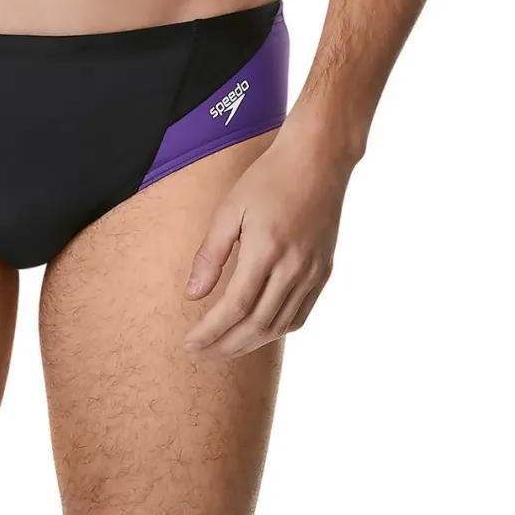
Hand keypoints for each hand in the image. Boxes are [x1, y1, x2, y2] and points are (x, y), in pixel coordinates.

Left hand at [183, 128, 349, 357]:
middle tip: (201, 353)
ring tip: (223, 348)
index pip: (235, 307)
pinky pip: (300, 315)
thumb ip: (210, 255)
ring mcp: (313, 272)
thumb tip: (192, 296)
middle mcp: (294, 267)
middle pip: (258, 325)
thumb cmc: (268, 180)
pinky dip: (276, 331)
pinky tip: (257, 332)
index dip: (211, 332)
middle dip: (226, 346)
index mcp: (267, 250)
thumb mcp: (230, 210)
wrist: (319, 160)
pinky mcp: (324, 272)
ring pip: (280, 326)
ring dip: (249, 344)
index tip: (190, 344)